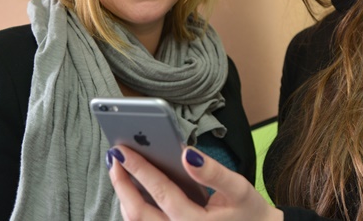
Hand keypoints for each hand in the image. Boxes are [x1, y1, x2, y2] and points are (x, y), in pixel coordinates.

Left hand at [108, 145, 282, 220]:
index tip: (123, 150)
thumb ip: (213, 172)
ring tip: (120, 170)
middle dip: (121, 183)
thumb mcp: (239, 189)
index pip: (160, 192)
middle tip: (114, 157)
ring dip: (124, 195)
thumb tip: (186, 154)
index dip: (139, 169)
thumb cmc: (248, 212)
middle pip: (137, 212)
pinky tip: (133, 189)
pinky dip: (134, 207)